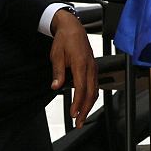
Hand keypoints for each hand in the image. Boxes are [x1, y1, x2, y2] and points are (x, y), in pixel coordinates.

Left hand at [49, 9, 97, 127]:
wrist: (72, 28)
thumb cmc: (64, 40)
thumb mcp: (56, 55)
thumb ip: (58, 72)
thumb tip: (55, 86)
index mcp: (80, 64)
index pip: (81, 89)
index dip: (78, 103)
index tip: (73, 114)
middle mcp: (90, 67)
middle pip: (91, 93)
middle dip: (85, 110)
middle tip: (78, 122)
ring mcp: (93, 67)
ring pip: (95, 90)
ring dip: (89, 105)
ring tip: (82, 117)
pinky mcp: (93, 68)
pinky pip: (95, 85)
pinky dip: (91, 96)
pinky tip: (86, 103)